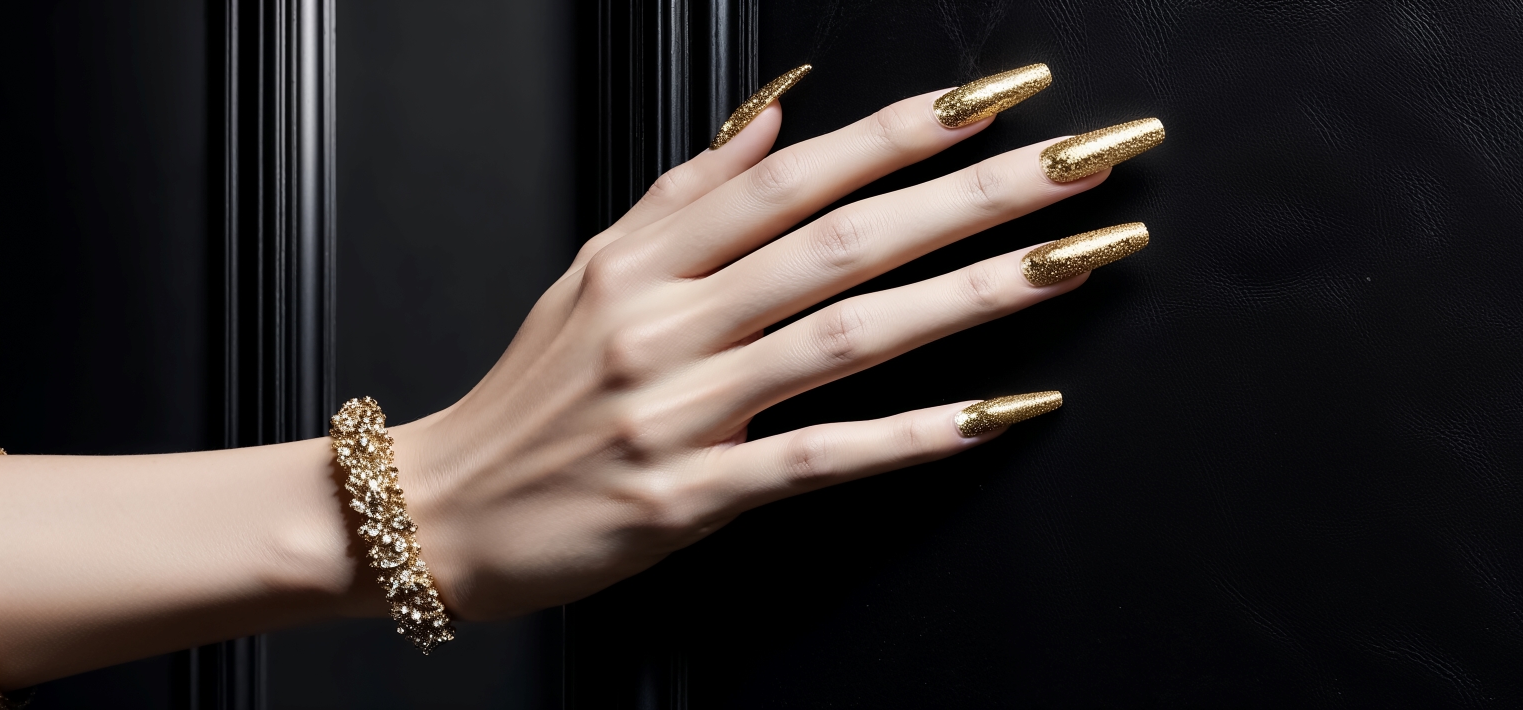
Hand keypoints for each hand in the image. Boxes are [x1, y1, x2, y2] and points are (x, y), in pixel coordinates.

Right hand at [392, 82, 1158, 618]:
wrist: (441, 512)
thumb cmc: (527, 398)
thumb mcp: (591, 273)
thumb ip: (687, 194)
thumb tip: (776, 118)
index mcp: (644, 259)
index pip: (797, 173)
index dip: (906, 130)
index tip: (1001, 97)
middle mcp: (663, 320)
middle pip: (842, 238)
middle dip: (975, 193)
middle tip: (1081, 160)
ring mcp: (676, 408)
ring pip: (845, 333)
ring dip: (971, 293)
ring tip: (1070, 259)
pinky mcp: (687, 496)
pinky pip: (816, 457)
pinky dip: (910, 435)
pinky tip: (993, 412)